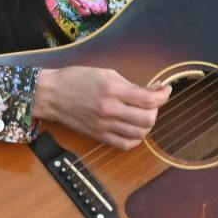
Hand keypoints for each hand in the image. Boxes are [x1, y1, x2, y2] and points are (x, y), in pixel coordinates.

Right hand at [33, 66, 169, 150]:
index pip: (148, 99)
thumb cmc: (76, 79)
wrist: (51, 95)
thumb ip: (129, 84)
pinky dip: (135, 138)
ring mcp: (104, 126)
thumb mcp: (105, 73)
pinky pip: (126, 144)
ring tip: (142, 114)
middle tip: (151, 102)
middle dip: (156, 110)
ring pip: (140, 133)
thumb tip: (152, 91)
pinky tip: (133, 128)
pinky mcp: (99, 136)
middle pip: (148, 119)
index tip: (165, 89)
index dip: (163, 95)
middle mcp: (109, 110)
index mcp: (112, 89)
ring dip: (147, 124)